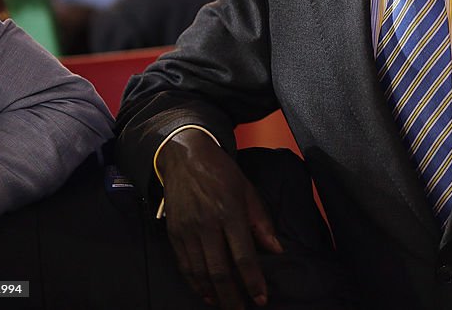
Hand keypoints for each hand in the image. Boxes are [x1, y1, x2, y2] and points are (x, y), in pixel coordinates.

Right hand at [157, 130, 282, 308]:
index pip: (243, 255)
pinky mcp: (174, 233)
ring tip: (226, 306)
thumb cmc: (222, 173)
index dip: (252, 281)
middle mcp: (207, 224)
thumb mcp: (248, 191)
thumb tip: (277, 250)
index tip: (261, 298)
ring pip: (200, 272)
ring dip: (213, 294)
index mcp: (230, 212)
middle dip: (232, 297)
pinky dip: (195, 283)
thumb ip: (262, 222)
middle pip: (219, 270)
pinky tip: (205, 294)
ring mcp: (188, 230)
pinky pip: (184, 265)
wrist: (184, 157)